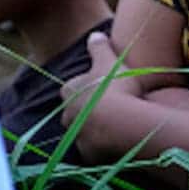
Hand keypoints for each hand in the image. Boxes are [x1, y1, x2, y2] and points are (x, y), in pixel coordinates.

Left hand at [58, 31, 142, 158]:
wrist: (121, 123)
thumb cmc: (115, 87)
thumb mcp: (109, 61)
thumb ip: (99, 47)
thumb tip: (94, 34)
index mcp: (69, 90)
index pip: (74, 87)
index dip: (89, 86)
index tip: (104, 86)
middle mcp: (67, 114)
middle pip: (77, 110)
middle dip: (89, 109)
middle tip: (111, 104)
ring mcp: (76, 136)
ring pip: (85, 130)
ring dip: (96, 127)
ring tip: (118, 123)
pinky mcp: (88, 154)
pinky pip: (95, 148)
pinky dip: (104, 144)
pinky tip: (120, 138)